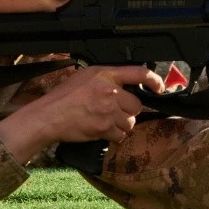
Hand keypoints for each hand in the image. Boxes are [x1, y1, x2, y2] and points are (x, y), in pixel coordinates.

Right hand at [0, 65, 163, 162]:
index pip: (138, 73)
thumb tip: (123, 84)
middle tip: (114, 111)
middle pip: (136, 105)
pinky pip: (120, 135)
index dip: (154, 80)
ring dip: (121, 124)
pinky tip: (102, 130)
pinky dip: (114, 136)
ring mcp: (108, 110)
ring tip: (106, 121)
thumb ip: (106, 78)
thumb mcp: (84, 76)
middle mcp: (109, 91)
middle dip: (128, 110)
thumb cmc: (62, 97)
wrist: (49, 116)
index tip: (159, 86)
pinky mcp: (104, 128)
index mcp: (105, 74)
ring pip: (130, 122)